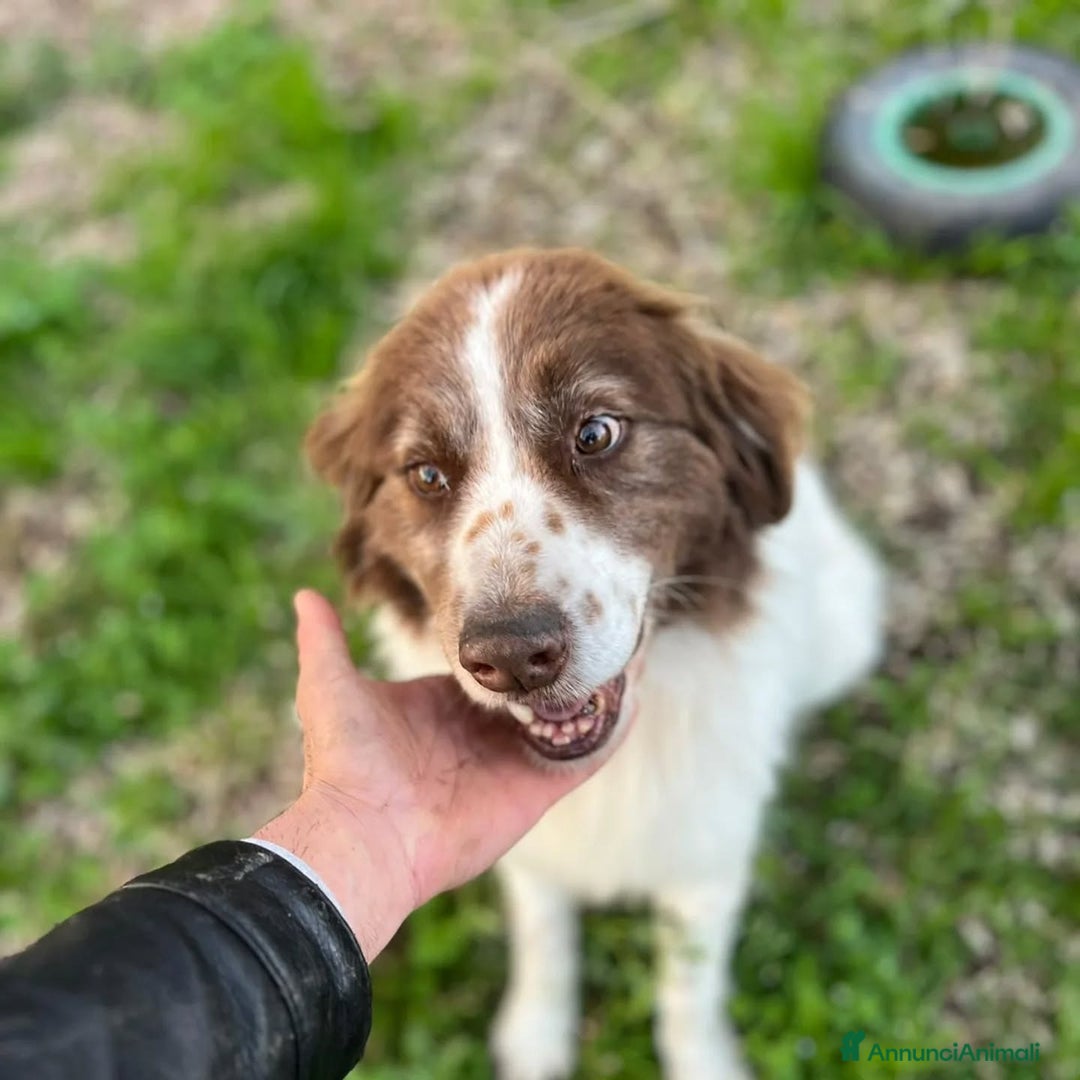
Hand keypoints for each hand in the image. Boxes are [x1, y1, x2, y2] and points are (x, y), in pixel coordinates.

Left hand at [255, 590, 601, 957]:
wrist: (362, 833)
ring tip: (629, 643)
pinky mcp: (537, 789)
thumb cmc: (345, 761)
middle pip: (538, 692)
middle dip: (565, 662)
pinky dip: (611, 728)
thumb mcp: (329, 687)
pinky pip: (584, 755)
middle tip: (598, 619)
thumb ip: (325, 642)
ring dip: (597, 688)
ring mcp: (515, 762)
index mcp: (448, 708)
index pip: (496, 669)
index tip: (547, 605)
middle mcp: (486, 734)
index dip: (520, 643)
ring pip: (569, 718)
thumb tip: (305, 595)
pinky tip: (633, 692)